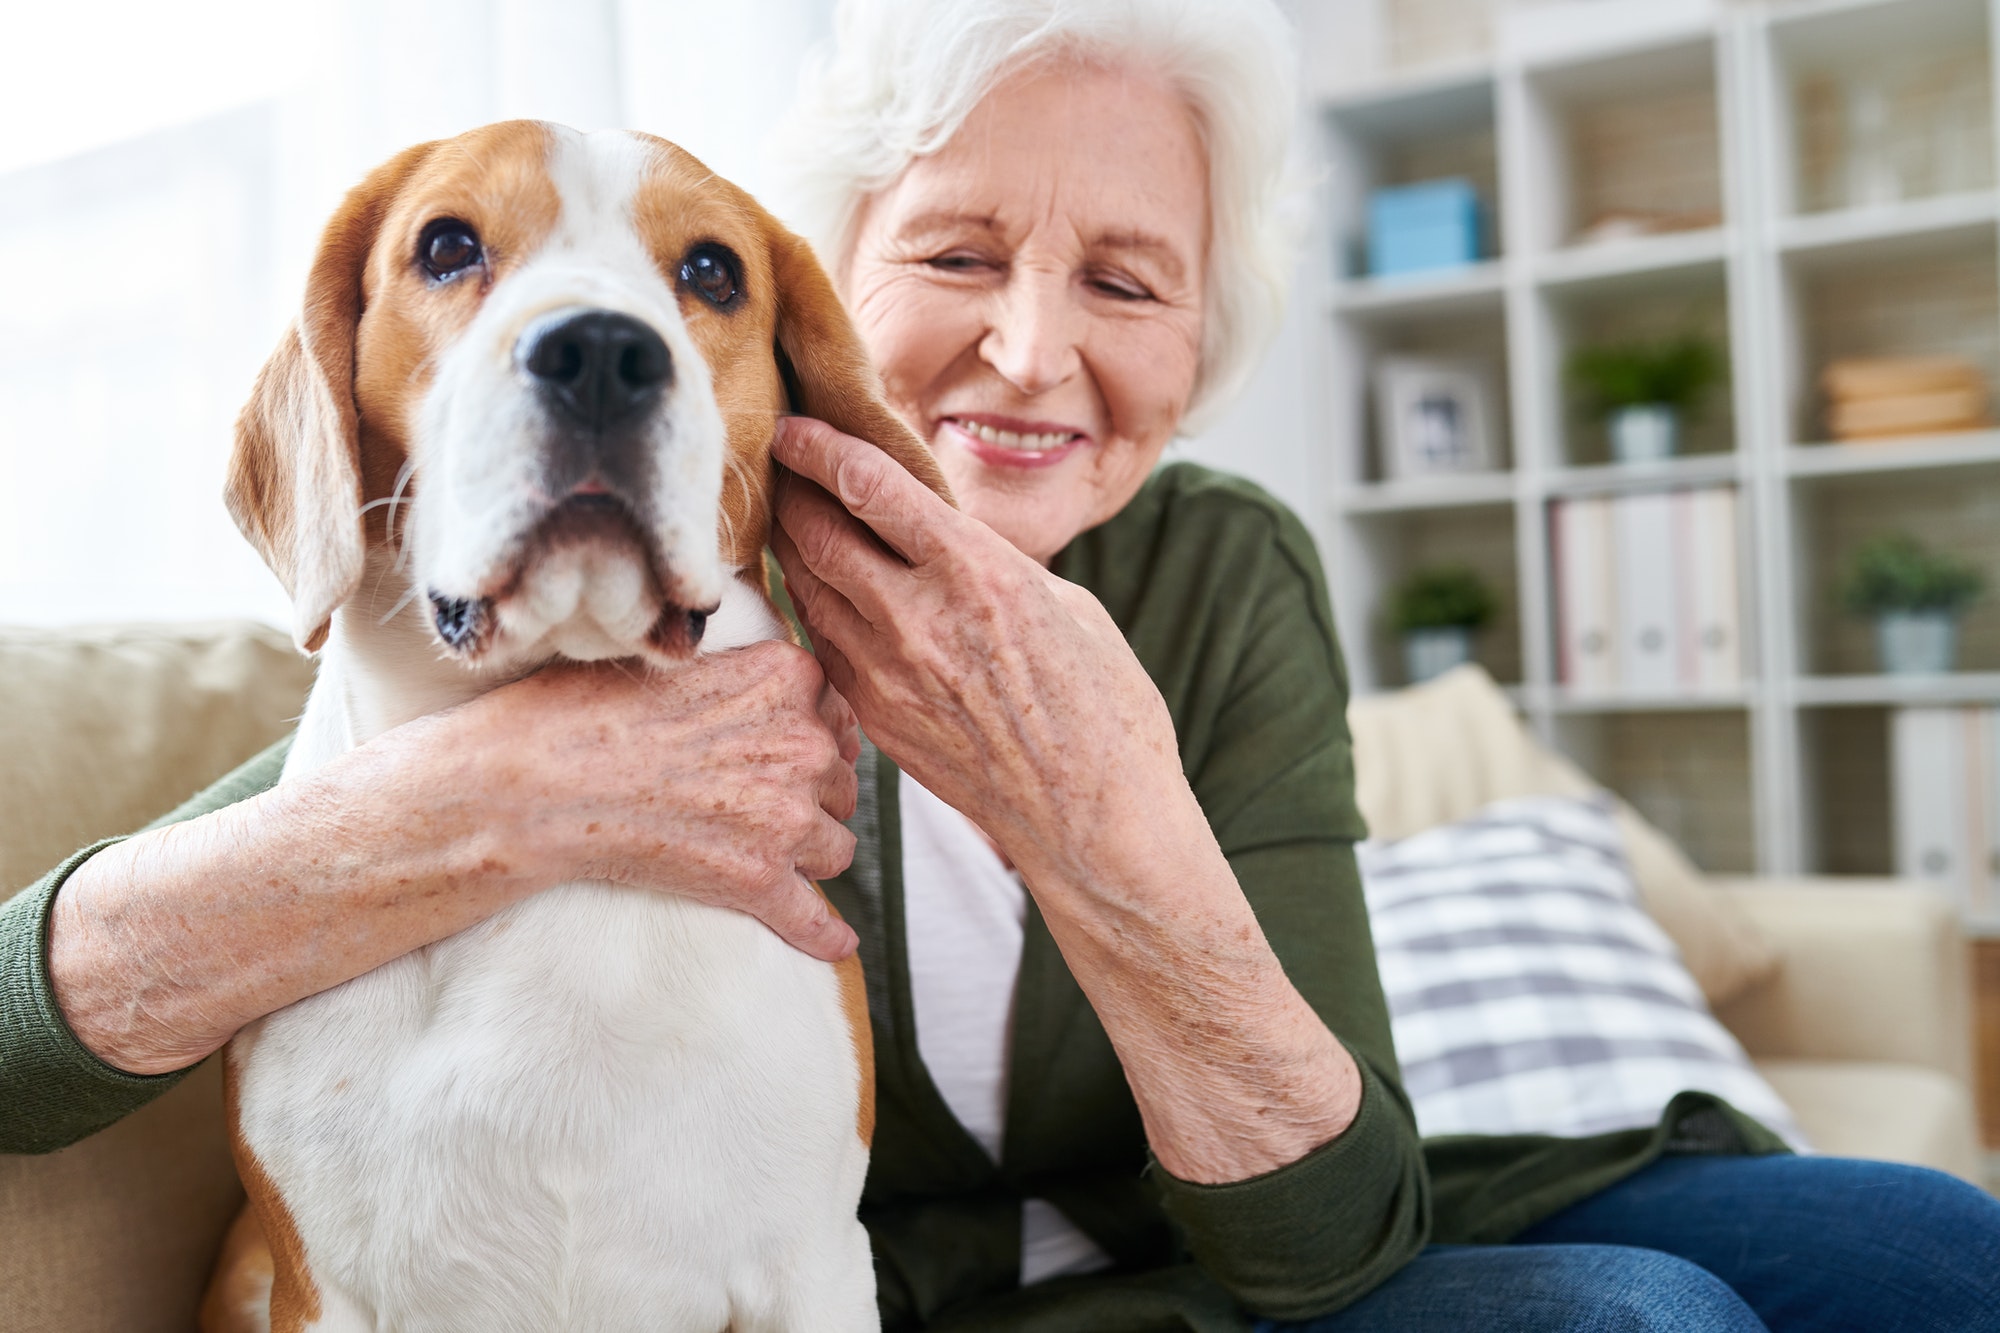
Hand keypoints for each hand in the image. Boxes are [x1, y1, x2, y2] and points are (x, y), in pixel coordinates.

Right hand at [442, 641, 861, 959]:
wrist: (539, 780)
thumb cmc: (586, 710)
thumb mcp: (682, 659)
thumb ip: (744, 672)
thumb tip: (771, 690)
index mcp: (787, 678)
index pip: (833, 713)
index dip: (809, 736)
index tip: (784, 751)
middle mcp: (802, 744)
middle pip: (838, 781)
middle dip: (810, 794)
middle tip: (754, 802)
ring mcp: (786, 817)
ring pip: (835, 846)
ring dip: (809, 853)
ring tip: (765, 854)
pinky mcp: (757, 880)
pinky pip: (813, 917)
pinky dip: (825, 935)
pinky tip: (837, 945)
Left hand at [769, 415, 1184, 888]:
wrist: (1095, 819)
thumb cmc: (1105, 709)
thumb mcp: (1067, 606)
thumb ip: (996, 566)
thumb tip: (950, 542)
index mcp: (976, 571)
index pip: (869, 487)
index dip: (821, 448)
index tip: (797, 427)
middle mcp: (919, 618)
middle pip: (818, 535)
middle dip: (791, 493)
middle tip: (780, 469)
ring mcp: (888, 675)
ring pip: (807, 591)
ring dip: (791, 550)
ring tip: (788, 522)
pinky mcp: (877, 720)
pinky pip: (825, 646)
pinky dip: (813, 610)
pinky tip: (818, 595)